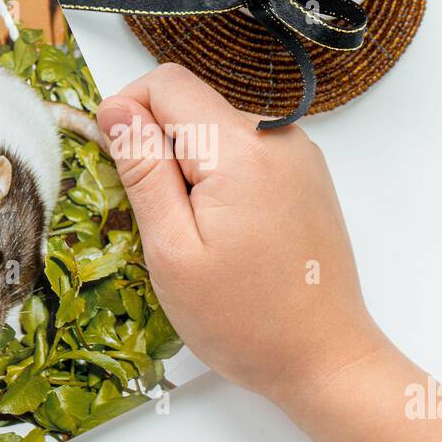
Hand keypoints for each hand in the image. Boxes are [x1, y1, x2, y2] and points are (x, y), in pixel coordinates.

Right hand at [96, 63, 383, 406]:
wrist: (325, 358)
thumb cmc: (246, 320)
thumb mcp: (172, 250)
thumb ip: (143, 170)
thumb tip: (115, 108)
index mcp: (241, 149)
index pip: (165, 83)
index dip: (127, 115)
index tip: (119, 171)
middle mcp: (277, 137)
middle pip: (192, 107)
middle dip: (161, 152)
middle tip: (162, 225)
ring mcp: (298, 155)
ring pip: (216, 132)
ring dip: (191, 172)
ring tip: (200, 240)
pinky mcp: (306, 176)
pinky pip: (245, 155)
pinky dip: (221, 183)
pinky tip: (227, 237)